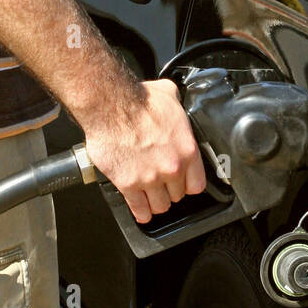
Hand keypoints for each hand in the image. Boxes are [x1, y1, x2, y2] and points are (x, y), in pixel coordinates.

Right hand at [83, 78, 206, 223]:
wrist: (110, 106)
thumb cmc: (138, 100)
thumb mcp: (168, 95)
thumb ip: (177, 103)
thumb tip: (175, 98)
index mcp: (186, 150)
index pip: (197, 184)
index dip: (188, 183)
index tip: (183, 182)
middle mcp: (171, 168)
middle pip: (177, 196)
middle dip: (169, 191)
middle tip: (162, 184)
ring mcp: (150, 178)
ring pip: (160, 206)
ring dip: (155, 202)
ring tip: (151, 197)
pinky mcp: (128, 184)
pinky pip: (139, 209)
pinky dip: (140, 212)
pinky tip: (141, 211)